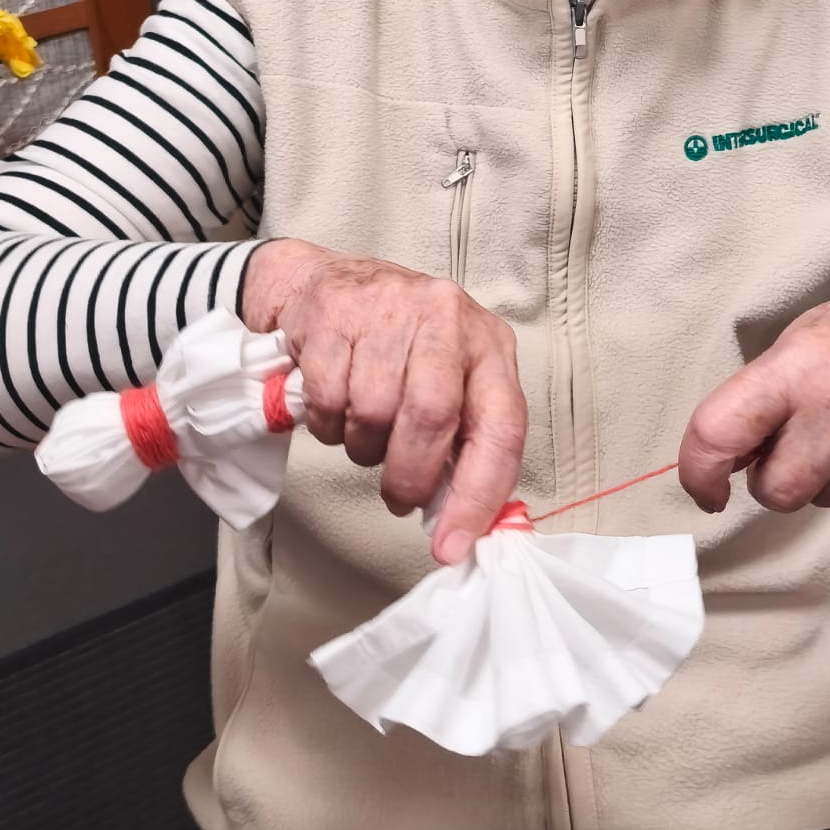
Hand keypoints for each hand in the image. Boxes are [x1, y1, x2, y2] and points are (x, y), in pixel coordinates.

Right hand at [241, 239, 526, 563]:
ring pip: (374, 413)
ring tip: (363, 428)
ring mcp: (388, 309)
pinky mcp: (335, 313)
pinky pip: (329, 398)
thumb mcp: (448, 380)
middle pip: (432, 418)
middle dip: (409, 476)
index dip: (479, 494)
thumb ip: (462, 440)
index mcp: (488, 343)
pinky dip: (328, 422)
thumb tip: (460, 520)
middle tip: (397, 495)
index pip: (501, 426)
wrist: (329, 284)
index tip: (452, 544)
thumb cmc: (398, 345)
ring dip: (362, 446)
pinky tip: (335, 400)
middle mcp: (445, 318)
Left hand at [678, 273, 829, 517]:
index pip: (721, 430)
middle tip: (794, 448)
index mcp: (799, 364)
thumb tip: (722, 460)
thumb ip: (760, 395)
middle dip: (776, 479)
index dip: (699, 471)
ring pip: (825, 501)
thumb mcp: (804, 339)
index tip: (705, 487)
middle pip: (779, 491)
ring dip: (826, 479)